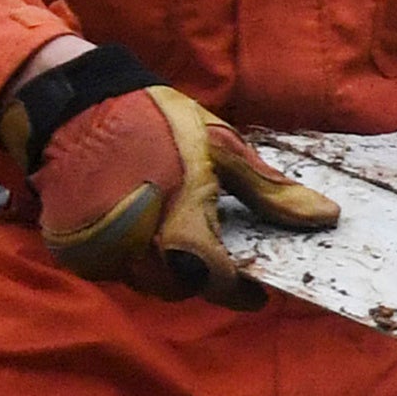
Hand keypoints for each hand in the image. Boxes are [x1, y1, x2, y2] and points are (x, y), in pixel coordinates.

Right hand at [16, 72, 335, 303]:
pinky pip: (110, 266)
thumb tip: (326, 218)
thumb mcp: (221, 148)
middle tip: (211, 251)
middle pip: (176, 286)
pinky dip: (131, 255)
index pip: (214, 279)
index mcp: (176, 222)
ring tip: (174, 231)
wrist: (73, 103)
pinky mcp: (70, 247)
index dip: (238, 291)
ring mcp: (96, 249)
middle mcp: (132, 246)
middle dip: (199, 276)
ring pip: (142, 280)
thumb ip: (269, 192)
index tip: (257, 292)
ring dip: (164, 267)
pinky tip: (141, 225)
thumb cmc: (154, 121)